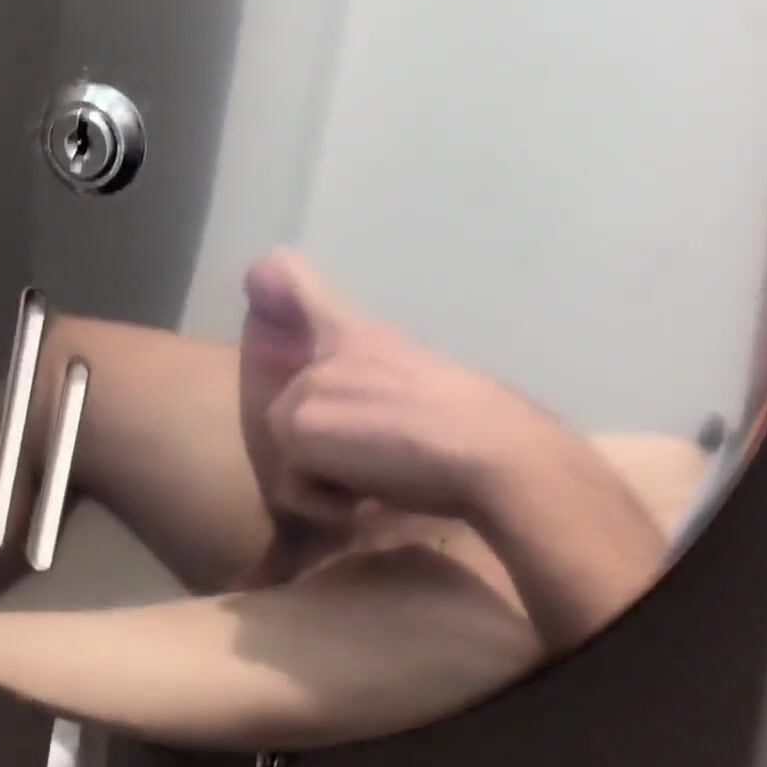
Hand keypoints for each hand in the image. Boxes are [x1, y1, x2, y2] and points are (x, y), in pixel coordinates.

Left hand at [239, 249, 582, 530]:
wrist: (491, 449)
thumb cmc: (479, 428)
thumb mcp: (421, 385)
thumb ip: (377, 383)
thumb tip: (364, 399)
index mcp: (364, 336)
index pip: (307, 288)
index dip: (286, 278)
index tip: (275, 261)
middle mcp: (327, 352)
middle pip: (293, 416)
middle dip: (330, 450)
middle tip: (386, 458)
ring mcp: (308, 386)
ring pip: (290, 453)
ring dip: (329, 479)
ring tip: (382, 475)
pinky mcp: (298, 427)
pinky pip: (290, 487)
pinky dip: (325, 504)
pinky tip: (369, 496)